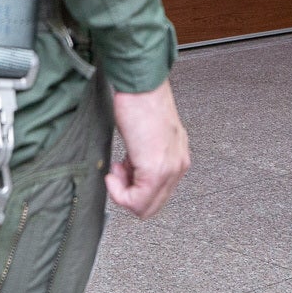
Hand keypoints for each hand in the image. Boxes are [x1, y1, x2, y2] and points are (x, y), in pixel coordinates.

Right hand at [107, 79, 189, 218]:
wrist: (140, 85)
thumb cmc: (140, 100)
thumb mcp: (147, 135)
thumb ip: (145, 157)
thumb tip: (131, 172)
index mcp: (178, 156)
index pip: (159, 194)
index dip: (135, 188)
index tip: (122, 172)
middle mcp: (178, 165)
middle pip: (152, 205)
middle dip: (128, 194)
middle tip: (116, 173)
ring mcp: (169, 169)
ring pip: (144, 207)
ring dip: (123, 192)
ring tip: (117, 168)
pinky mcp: (155, 170)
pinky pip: (136, 201)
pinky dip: (119, 193)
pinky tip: (113, 172)